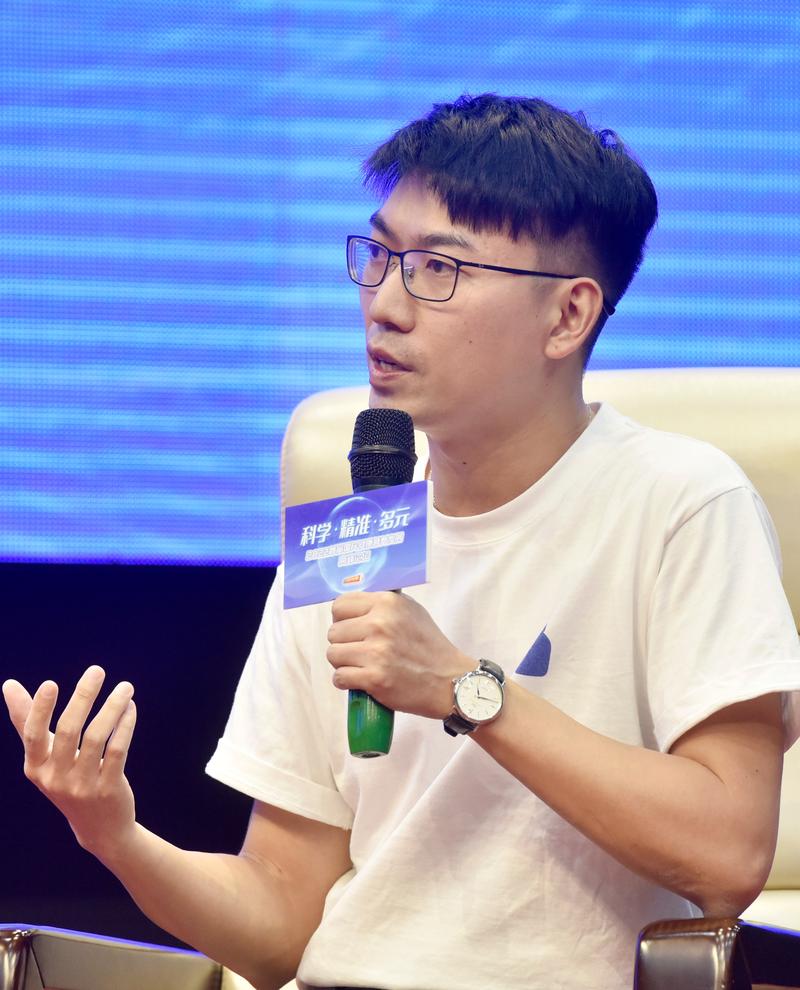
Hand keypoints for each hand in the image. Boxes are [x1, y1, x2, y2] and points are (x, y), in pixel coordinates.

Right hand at [2, 665, 137, 861]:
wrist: (99, 828)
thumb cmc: (68, 779)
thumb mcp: (44, 757)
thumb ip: (27, 721)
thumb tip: (9, 684)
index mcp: (35, 768)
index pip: (33, 734)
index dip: (40, 709)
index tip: (50, 683)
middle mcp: (55, 778)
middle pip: (68, 730)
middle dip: (83, 697)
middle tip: (97, 670)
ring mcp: (82, 786)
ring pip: (96, 737)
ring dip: (112, 707)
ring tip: (126, 687)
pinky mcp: (108, 789)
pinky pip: (117, 750)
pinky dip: (125, 726)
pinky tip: (131, 707)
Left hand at [326, 591, 472, 718]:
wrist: (450, 681)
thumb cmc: (430, 646)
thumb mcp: (411, 610)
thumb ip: (382, 604)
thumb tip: (351, 605)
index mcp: (387, 603)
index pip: (340, 605)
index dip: (342, 618)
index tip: (352, 628)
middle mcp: (379, 624)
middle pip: (333, 632)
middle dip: (344, 643)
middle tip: (361, 650)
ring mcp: (376, 652)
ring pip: (333, 654)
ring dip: (343, 663)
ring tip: (362, 665)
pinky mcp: (374, 678)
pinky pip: (339, 677)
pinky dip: (347, 681)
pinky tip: (361, 679)